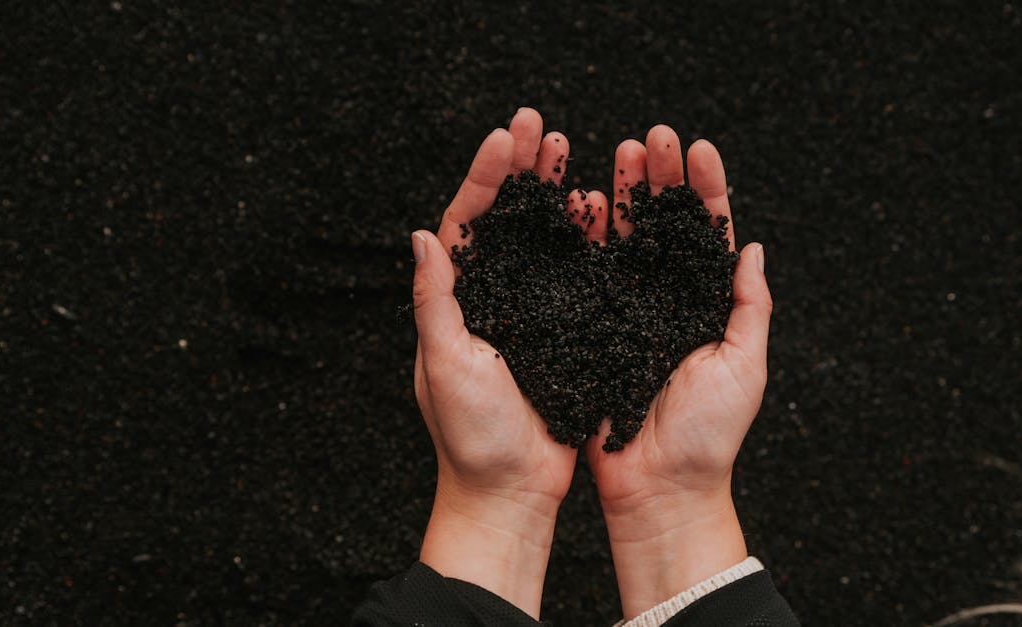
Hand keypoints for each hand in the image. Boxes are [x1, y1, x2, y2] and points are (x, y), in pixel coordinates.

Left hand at [411, 108, 576, 618]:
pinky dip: (586, 238)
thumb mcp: (446, 364)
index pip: (469, 222)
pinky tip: (598, 208)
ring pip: (544, 239)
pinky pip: (577, 273)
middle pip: (508, 219)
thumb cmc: (471, 436)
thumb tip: (423, 236)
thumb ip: (436, 301)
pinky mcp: (566, 330)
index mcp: (459, 301)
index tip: (505, 136)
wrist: (513, 490)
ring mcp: (532, 312)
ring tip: (570, 151)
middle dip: (522, 169)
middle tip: (539, 124)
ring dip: (554, 193)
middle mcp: (495, 299)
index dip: (485, 176)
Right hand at [580, 126, 772, 619]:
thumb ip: (750, 307)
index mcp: (706, 306)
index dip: (704, 190)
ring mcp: (626, 311)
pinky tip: (579, 202)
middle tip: (652, 136)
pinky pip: (587, 274)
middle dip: (659, 178)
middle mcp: (666, 301)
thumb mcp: (743, 366)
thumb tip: (752, 246)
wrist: (657, 488)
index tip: (698, 148)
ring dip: (622, 194)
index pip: (707, 235)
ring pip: (624, 240)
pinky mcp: (590, 327)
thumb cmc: (707, 435)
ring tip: (619, 151)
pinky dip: (585, 238)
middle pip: (663, 225)